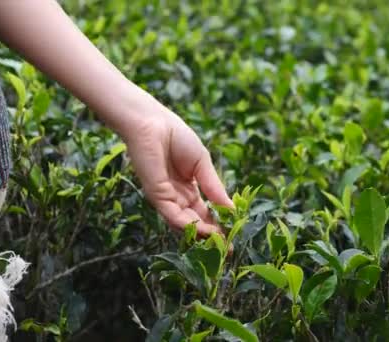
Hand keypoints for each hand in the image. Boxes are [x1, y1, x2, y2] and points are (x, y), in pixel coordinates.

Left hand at [120, 95, 232, 235]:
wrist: (154, 124)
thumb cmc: (177, 137)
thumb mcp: (203, 164)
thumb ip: (214, 187)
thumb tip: (231, 208)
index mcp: (189, 188)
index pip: (205, 212)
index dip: (219, 225)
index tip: (234, 236)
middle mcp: (177, 197)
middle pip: (196, 222)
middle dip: (212, 236)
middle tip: (228, 250)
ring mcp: (166, 198)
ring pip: (185, 223)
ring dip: (202, 234)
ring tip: (220, 243)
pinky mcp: (157, 196)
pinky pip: (173, 215)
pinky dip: (188, 225)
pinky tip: (204, 230)